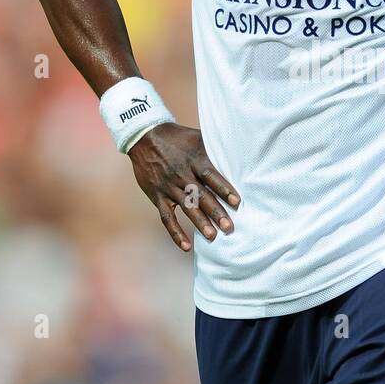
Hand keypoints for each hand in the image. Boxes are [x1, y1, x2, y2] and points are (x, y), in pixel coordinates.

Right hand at [128, 123, 239, 250]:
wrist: (145, 137)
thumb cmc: (177, 138)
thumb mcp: (197, 138)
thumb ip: (214, 148)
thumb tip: (239, 151)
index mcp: (194, 160)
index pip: (211, 176)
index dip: (224, 189)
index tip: (236, 202)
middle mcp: (182, 175)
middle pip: (201, 195)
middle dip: (216, 212)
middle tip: (229, 227)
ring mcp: (169, 187)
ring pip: (186, 207)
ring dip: (199, 223)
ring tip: (212, 236)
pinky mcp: (158, 196)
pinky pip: (167, 217)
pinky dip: (175, 233)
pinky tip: (186, 246)